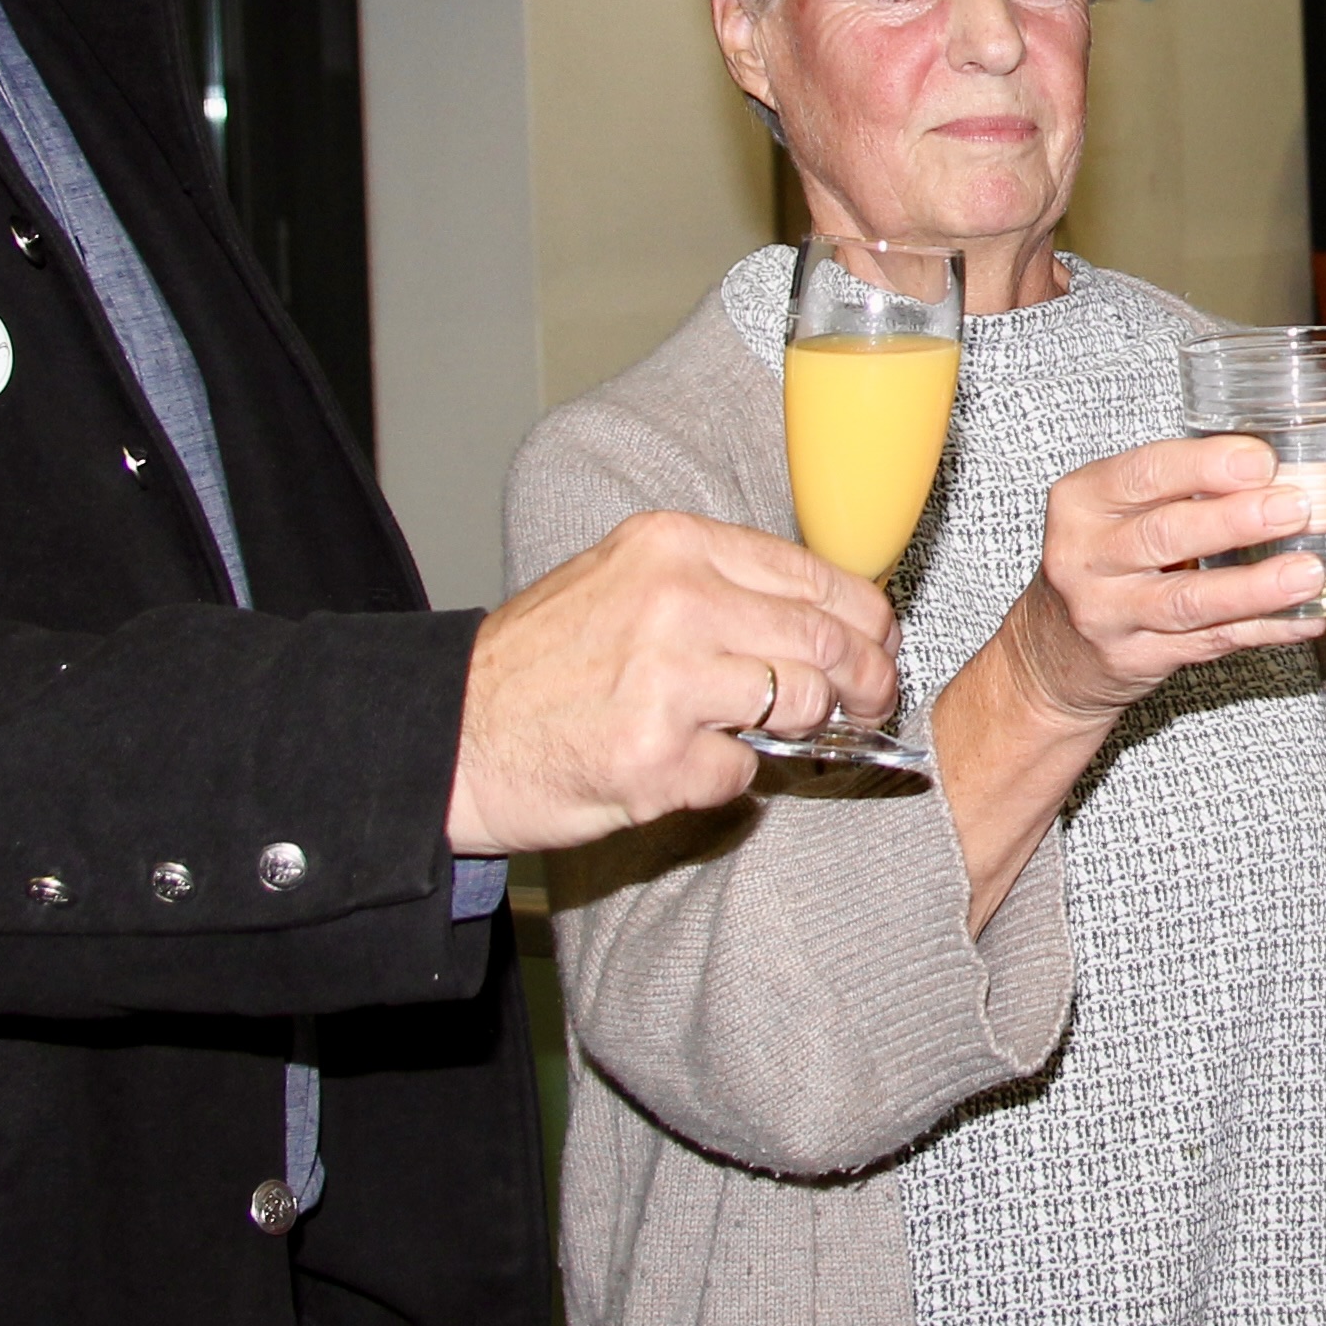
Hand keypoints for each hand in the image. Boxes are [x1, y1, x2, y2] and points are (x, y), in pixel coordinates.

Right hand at [446, 511, 899, 854]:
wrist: (447, 734)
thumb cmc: (538, 664)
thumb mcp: (622, 583)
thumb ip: (714, 589)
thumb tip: (819, 621)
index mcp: (673, 547)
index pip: (816, 576)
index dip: (865, 620)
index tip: (877, 646)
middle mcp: (675, 601)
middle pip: (825, 639)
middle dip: (865, 679)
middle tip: (869, 703)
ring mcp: (668, 679)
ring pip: (801, 702)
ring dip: (803, 729)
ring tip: (776, 735)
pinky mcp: (656, 757)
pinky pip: (744, 771)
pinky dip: (729, 778)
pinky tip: (685, 766)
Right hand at [929, 438, 1325, 926]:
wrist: (1049, 652)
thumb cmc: (1102, 563)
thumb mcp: (1116, 513)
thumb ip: (1184, 490)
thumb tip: (1288, 475)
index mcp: (1082, 501)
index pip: (1145, 473)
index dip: (1206, 466)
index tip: (1261, 461)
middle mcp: (1085, 557)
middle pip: (1166, 534)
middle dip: (1237, 520)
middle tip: (1297, 508)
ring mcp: (1107, 614)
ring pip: (1188, 601)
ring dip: (1255, 587)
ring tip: (1308, 573)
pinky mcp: (1135, 659)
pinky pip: (1209, 643)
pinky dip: (1263, 630)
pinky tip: (1305, 619)